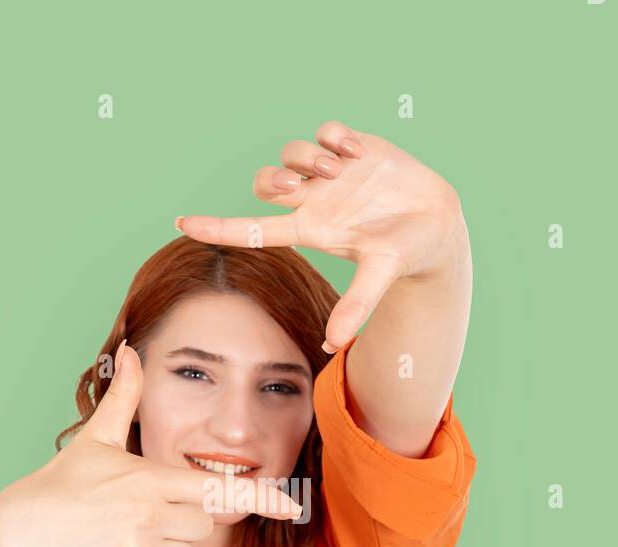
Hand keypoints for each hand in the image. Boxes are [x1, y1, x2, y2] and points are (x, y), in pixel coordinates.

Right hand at [0, 340, 302, 546]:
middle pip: (204, 526)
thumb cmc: (62, 483)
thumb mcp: (95, 438)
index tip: (291, 505)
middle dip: (183, 521)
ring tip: (121, 532)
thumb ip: (123, 397)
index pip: (218, 490)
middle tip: (142, 511)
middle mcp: (148, 516)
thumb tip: (131, 351)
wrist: (18, 532)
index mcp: (150, 479)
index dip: (259, 497)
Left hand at [176, 120, 467, 353]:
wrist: (437, 223)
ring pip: (293, 153)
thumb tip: (333, 345)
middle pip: (266, 183)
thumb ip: (356, 304)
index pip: (251, 228)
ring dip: (310, 158)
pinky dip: (336, 138)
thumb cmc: (403, 252)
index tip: (180, 224)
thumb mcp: (380, 274)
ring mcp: (331, 173)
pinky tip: (359, 155)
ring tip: (342, 170)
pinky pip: (327, 131)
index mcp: (310, 229)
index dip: (216, 227)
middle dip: (274, 179)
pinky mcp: (353, 149)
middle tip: (301, 185)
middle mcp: (314, 200)